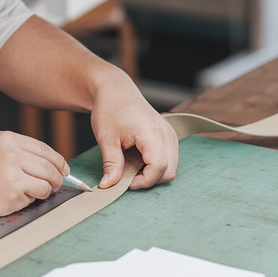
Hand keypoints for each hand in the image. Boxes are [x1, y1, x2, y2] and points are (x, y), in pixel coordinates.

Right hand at [0, 131, 68, 219]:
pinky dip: (30, 200)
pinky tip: (15, 198)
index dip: (58, 161)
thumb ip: (18, 150)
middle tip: (57, 184)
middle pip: (50, 167)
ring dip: (46, 191)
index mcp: (8, 139)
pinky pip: (33, 198)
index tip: (63, 169)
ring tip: (35, 192)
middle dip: (58, 178)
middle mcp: (12, 155)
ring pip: (46, 184)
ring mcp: (13, 176)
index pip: (44, 149)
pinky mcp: (12, 195)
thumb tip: (49, 163)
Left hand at [90, 71, 177, 189]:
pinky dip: (155, 167)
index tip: (126, 182)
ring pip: (171, 168)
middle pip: (169, 171)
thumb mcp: (106, 139)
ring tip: (131, 167)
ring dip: (152, 174)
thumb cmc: (110, 109)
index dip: (143, 181)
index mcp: (151, 131)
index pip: (159, 166)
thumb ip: (111, 164)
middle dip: (149, 180)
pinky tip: (138, 161)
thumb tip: (108, 185)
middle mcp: (166, 133)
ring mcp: (170, 134)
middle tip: (127, 176)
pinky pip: (169, 160)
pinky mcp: (169, 136)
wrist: (115, 91)